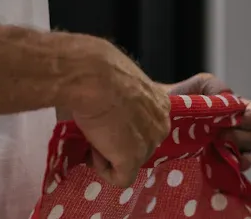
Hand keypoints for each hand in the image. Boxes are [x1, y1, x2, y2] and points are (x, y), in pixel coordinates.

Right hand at [60, 36, 170, 187]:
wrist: (90, 76)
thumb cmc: (97, 71)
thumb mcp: (118, 82)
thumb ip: (123, 98)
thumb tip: (107, 111)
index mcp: (160, 101)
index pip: (147, 125)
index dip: (124, 126)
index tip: (106, 119)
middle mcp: (161, 123)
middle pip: (140, 144)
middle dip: (118, 141)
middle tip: (96, 128)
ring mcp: (149, 143)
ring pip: (130, 161)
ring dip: (108, 153)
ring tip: (92, 134)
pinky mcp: (132, 160)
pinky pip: (120, 178)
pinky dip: (103, 169)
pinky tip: (92, 149)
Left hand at [164, 72, 250, 171]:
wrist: (158, 116)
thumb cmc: (181, 98)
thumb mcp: (198, 85)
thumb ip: (216, 87)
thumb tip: (229, 99)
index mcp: (237, 111)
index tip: (236, 117)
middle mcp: (236, 132)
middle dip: (240, 136)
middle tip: (219, 133)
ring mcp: (226, 150)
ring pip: (246, 157)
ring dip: (233, 152)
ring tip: (214, 146)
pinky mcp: (215, 167)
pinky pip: (231, 173)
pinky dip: (227, 168)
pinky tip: (213, 161)